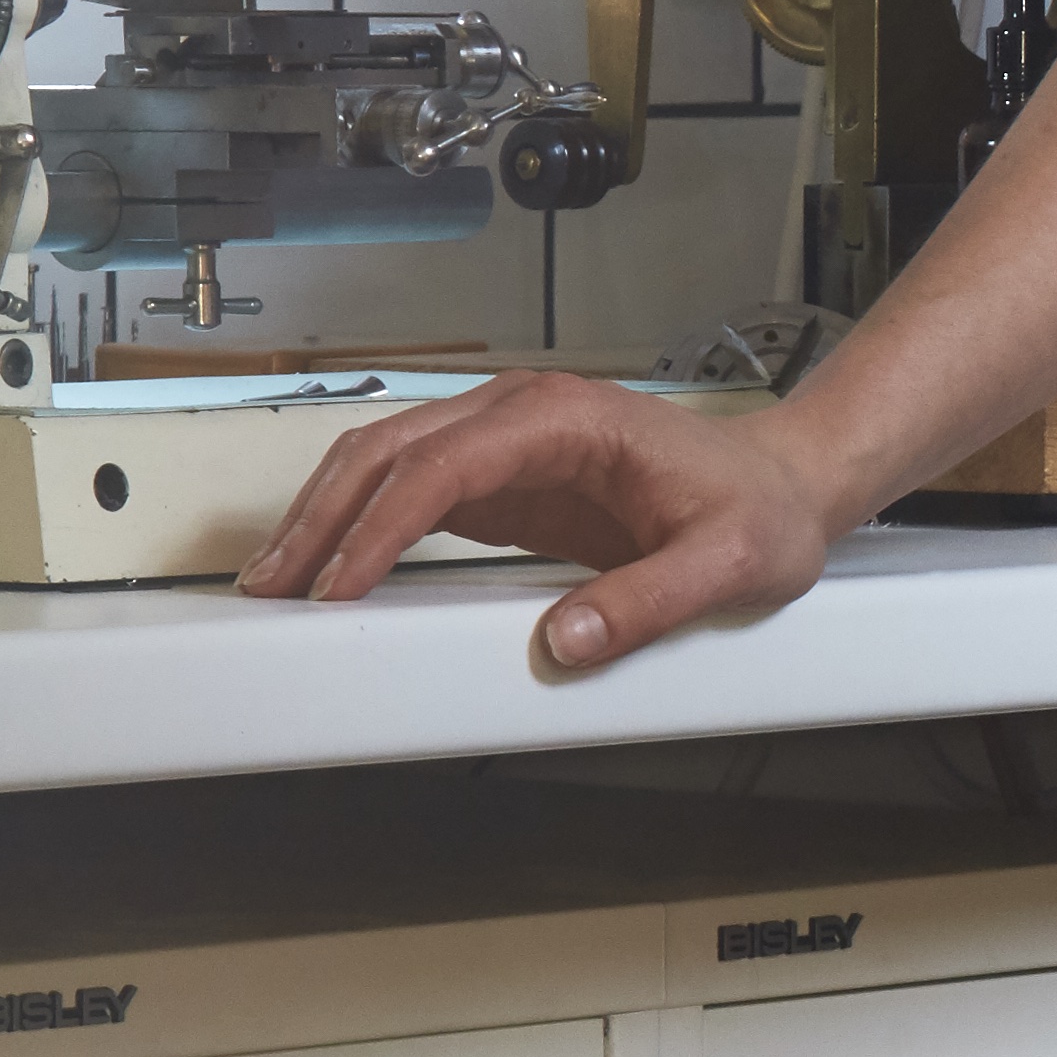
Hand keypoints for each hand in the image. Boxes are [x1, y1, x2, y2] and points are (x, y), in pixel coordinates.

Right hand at [239, 366, 836, 680]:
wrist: (786, 486)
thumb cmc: (762, 512)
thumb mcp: (730, 565)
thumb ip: (651, 602)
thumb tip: (564, 642)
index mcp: (563, 417)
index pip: (443, 465)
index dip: (381, 525)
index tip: (339, 585)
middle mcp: (521, 414)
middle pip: (389, 452)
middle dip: (323, 516)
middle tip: (271, 586)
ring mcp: (507, 441)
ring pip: (387, 464)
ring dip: (328, 516)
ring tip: (276, 579)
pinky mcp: (506, 478)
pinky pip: (416, 495)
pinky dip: (364, 529)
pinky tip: (334, 573)